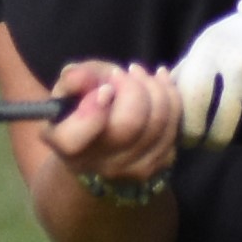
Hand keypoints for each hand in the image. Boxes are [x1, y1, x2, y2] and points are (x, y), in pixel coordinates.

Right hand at [45, 59, 180, 187]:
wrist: (100, 148)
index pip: (75, 139)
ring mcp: (132, 169)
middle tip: (126, 72)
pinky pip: (174, 126)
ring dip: (154, 86)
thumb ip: (73, 80)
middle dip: (133, 86)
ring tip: (139, 74)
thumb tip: (83, 77)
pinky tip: (158, 83)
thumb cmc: (80, 111)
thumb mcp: (67, 92)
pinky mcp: (159, 164)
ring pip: (158, 122)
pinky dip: (170, 96)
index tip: (104, 90)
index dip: (92, 111)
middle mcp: (100, 165)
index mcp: (69, 147)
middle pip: (130, 123)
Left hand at [169, 0, 241, 148]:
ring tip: (229, 130)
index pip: (191, 101)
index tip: (186, 137)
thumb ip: (186, 72)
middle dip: (208, 140)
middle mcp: (238, 66)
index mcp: (212, 51)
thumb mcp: (210, 42)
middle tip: (206, 144)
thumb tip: (161, 102)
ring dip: (233, 136)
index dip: (186, 127)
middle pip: (218, 124)